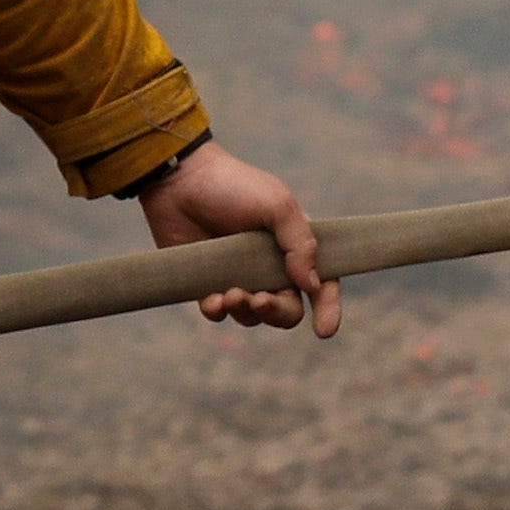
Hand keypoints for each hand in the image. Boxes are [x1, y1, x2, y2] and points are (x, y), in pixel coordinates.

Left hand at [135, 137, 337, 336]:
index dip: (328, 309)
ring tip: (231, 293)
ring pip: (253, 315)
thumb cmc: (234, 186)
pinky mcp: (207, 282)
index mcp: (295, 248)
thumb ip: (300, 243)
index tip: (324, 330)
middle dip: (277, 312)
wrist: (181, 179)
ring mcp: (238, 277)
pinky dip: (218, 312)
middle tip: (260, 300)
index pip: (322, 284)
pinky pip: (218, 312)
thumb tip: (312, 284)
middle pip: (287, 310)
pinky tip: (214, 300)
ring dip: (246, 311)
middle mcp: (270, 267)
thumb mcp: (277, 205)